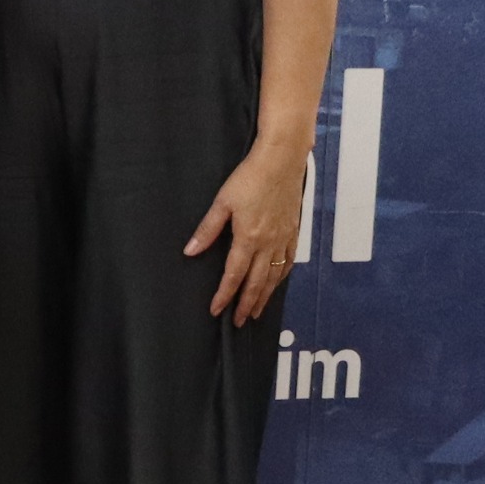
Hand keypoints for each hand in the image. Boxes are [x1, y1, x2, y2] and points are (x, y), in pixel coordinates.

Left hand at [186, 138, 305, 321]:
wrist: (282, 161)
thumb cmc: (250, 178)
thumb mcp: (222, 202)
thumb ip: (207, 229)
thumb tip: (190, 251)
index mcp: (248, 238)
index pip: (234, 275)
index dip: (225, 295)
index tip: (216, 310)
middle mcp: (269, 243)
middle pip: (257, 282)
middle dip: (247, 304)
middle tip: (239, 322)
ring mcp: (284, 239)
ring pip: (274, 277)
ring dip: (265, 296)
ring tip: (257, 312)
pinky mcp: (294, 232)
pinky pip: (288, 263)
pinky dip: (281, 278)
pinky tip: (276, 284)